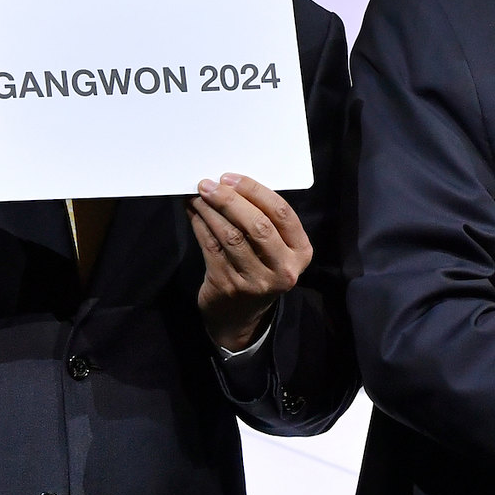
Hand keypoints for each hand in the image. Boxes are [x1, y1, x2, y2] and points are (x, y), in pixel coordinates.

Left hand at [189, 174, 310, 349]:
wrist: (239, 317)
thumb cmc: (259, 270)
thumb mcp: (276, 250)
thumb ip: (265, 222)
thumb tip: (231, 185)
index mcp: (301, 252)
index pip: (282, 213)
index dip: (255, 191)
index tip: (230, 178)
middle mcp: (283, 268)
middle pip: (257, 225)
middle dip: (230, 200)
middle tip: (209, 185)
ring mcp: (255, 280)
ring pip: (231, 235)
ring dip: (210, 211)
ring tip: (198, 196)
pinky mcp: (228, 286)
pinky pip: (211, 247)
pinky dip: (200, 225)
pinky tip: (193, 213)